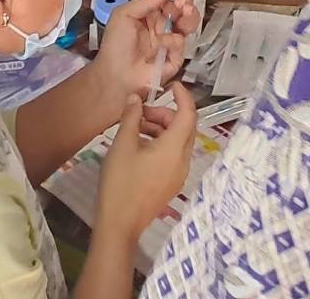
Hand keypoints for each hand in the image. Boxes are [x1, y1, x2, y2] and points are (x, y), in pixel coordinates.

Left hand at [91, 0, 199, 109]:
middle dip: (186, 1)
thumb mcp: (124, 15)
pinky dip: (173, 41)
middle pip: (182, 8)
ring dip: (189, 17)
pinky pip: (182, 44)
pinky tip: (163, 43)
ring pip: (188, 23)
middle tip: (183, 3)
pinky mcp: (174, 57)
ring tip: (183, 14)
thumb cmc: (115, 46)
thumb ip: (146, 1)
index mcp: (148, 13)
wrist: (116, 75)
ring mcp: (169, 41)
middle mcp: (160, 25)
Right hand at [96, 85, 196, 242]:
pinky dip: (160, 143)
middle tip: (141, 111)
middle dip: (165, 113)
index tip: (171, 84)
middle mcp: (183, 160)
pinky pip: (172, 155)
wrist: (120, 224)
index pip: (188, 114)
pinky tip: (138, 145)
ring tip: (135, 127)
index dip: (183, 96)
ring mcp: (178, 174)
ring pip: (177, 142)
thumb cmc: (121, 181)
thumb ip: (131, 117)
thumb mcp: (122, 144)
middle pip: (183, 127)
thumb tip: (136, 99)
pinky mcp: (170, 183)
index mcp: (175, 148)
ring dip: (161, 128)